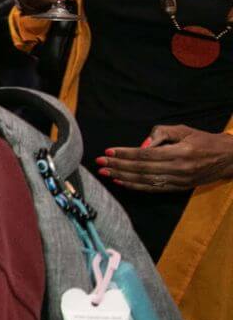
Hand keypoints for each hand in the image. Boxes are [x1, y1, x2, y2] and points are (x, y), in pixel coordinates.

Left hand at [98, 126, 232, 192]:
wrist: (227, 158)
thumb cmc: (202, 140)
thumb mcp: (183, 130)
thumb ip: (160, 134)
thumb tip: (140, 146)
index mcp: (181, 152)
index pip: (146, 155)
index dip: (125, 154)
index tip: (108, 152)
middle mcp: (180, 169)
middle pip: (142, 169)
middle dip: (118, 166)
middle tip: (100, 163)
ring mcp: (180, 181)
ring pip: (146, 181)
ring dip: (123, 178)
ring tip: (106, 173)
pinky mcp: (180, 188)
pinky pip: (154, 189)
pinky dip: (136, 186)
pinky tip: (122, 182)